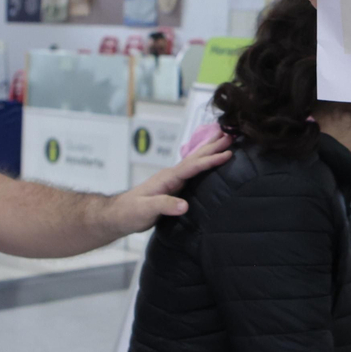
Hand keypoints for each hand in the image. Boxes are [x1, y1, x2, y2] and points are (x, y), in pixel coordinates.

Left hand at [102, 134, 231, 235]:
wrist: (119, 215)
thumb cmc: (130, 212)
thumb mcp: (146, 210)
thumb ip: (165, 205)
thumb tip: (185, 205)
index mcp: (167, 178)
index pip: (193, 166)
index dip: (210, 160)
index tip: (227, 153)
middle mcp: (171, 175)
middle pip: (196, 158)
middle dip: (213, 147)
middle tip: (232, 135)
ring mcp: (173, 180)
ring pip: (195, 161)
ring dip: (210, 150)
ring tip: (224, 138)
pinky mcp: (174, 187)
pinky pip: (193, 171)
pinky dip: (204, 162)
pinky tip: (209, 160)